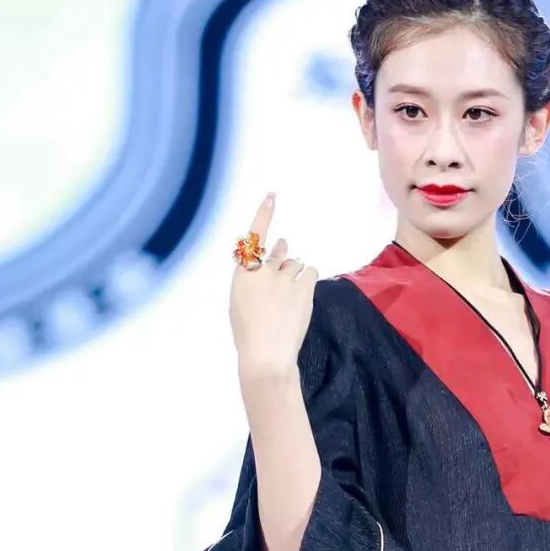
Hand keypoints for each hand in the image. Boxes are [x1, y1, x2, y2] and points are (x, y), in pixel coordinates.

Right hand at [229, 193, 318, 374]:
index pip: (253, 238)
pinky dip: (307, 280)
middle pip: (280, 250)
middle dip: (283, 257)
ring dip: (296, 275)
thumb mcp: (239, 301)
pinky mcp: (304, 288)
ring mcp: (285, 278)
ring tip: (290, 297)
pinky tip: (301, 295)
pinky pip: (310, 272)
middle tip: (281, 277)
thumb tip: (270, 265)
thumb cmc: (248, 331)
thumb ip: (252, 279)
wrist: (266, 353)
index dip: (264, 214)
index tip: (272, 197)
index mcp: (242, 273)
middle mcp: (263, 270)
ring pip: (297, 264)